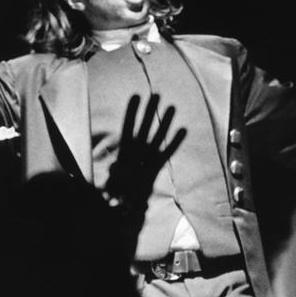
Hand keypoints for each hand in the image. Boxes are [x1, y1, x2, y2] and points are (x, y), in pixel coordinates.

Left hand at [106, 94, 186, 211]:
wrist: (124, 202)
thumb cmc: (115, 190)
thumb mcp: (112, 182)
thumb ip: (115, 175)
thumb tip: (116, 169)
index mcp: (123, 150)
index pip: (128, 126)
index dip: (132, 112)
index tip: (136, 96)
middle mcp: (137, 149)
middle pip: (144, 126)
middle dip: (150, 111)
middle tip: (157, 95)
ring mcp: (148, 155)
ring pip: (158, 135)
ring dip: (165, 122)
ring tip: (172, 106)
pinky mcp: (157, 165)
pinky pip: (168, 151)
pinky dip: (175, 142)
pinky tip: (183, 130)